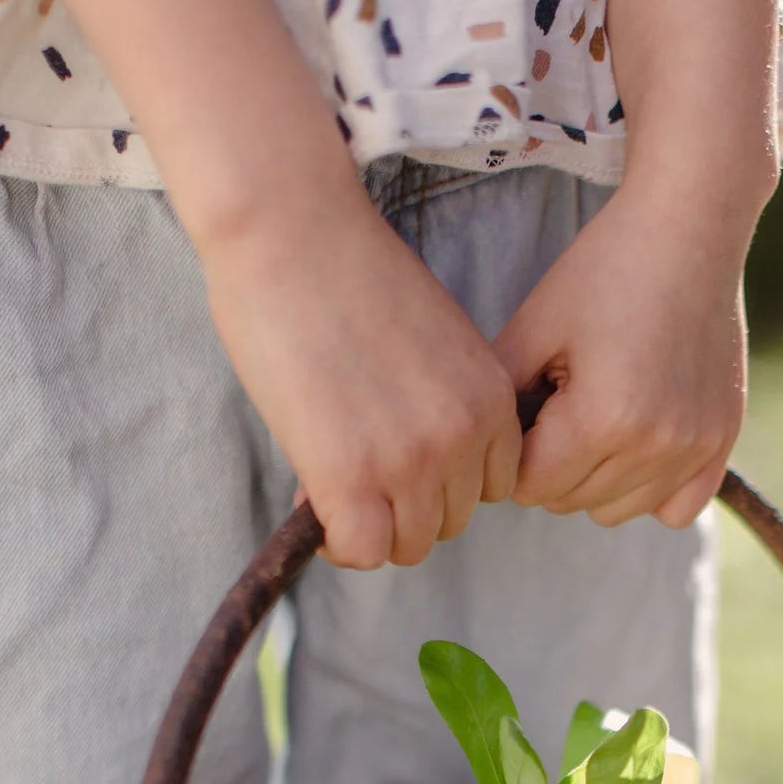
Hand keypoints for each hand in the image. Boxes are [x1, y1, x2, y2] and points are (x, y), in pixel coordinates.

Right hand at [203, 191, 522, 568]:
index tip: (399, 463)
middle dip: (404, 507)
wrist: (290, 232)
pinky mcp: (352, 478)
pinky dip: (338, 542)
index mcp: (492, 400)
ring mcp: (411, 462)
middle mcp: (463, 436)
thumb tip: (415, 464)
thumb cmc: (347, 271)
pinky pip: (362, 550)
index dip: (441, 484)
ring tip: (332, 483)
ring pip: (408, 544)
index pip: (490, 487)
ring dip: (370, 525)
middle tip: (357, 472)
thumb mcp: (432, 344)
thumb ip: (441, 404)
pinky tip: (315, 504)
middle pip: (449, 521)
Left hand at [495, 182, 757, 529]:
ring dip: (594, 478)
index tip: (525, 407)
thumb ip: (500, 403)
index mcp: (602, 420)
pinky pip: (675, 509)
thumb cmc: (604, 269)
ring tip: (597, 413)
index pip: (529, 486)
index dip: (513, 451)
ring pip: (614, 511)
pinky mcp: (722, 440)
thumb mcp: (533, 327)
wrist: (691, 225)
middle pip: (569, 502)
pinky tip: (638, 443)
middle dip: (550, 463)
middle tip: (560, 399)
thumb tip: (483, 458)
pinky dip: (649, 488)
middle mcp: (655, 445)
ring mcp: (695, 447)